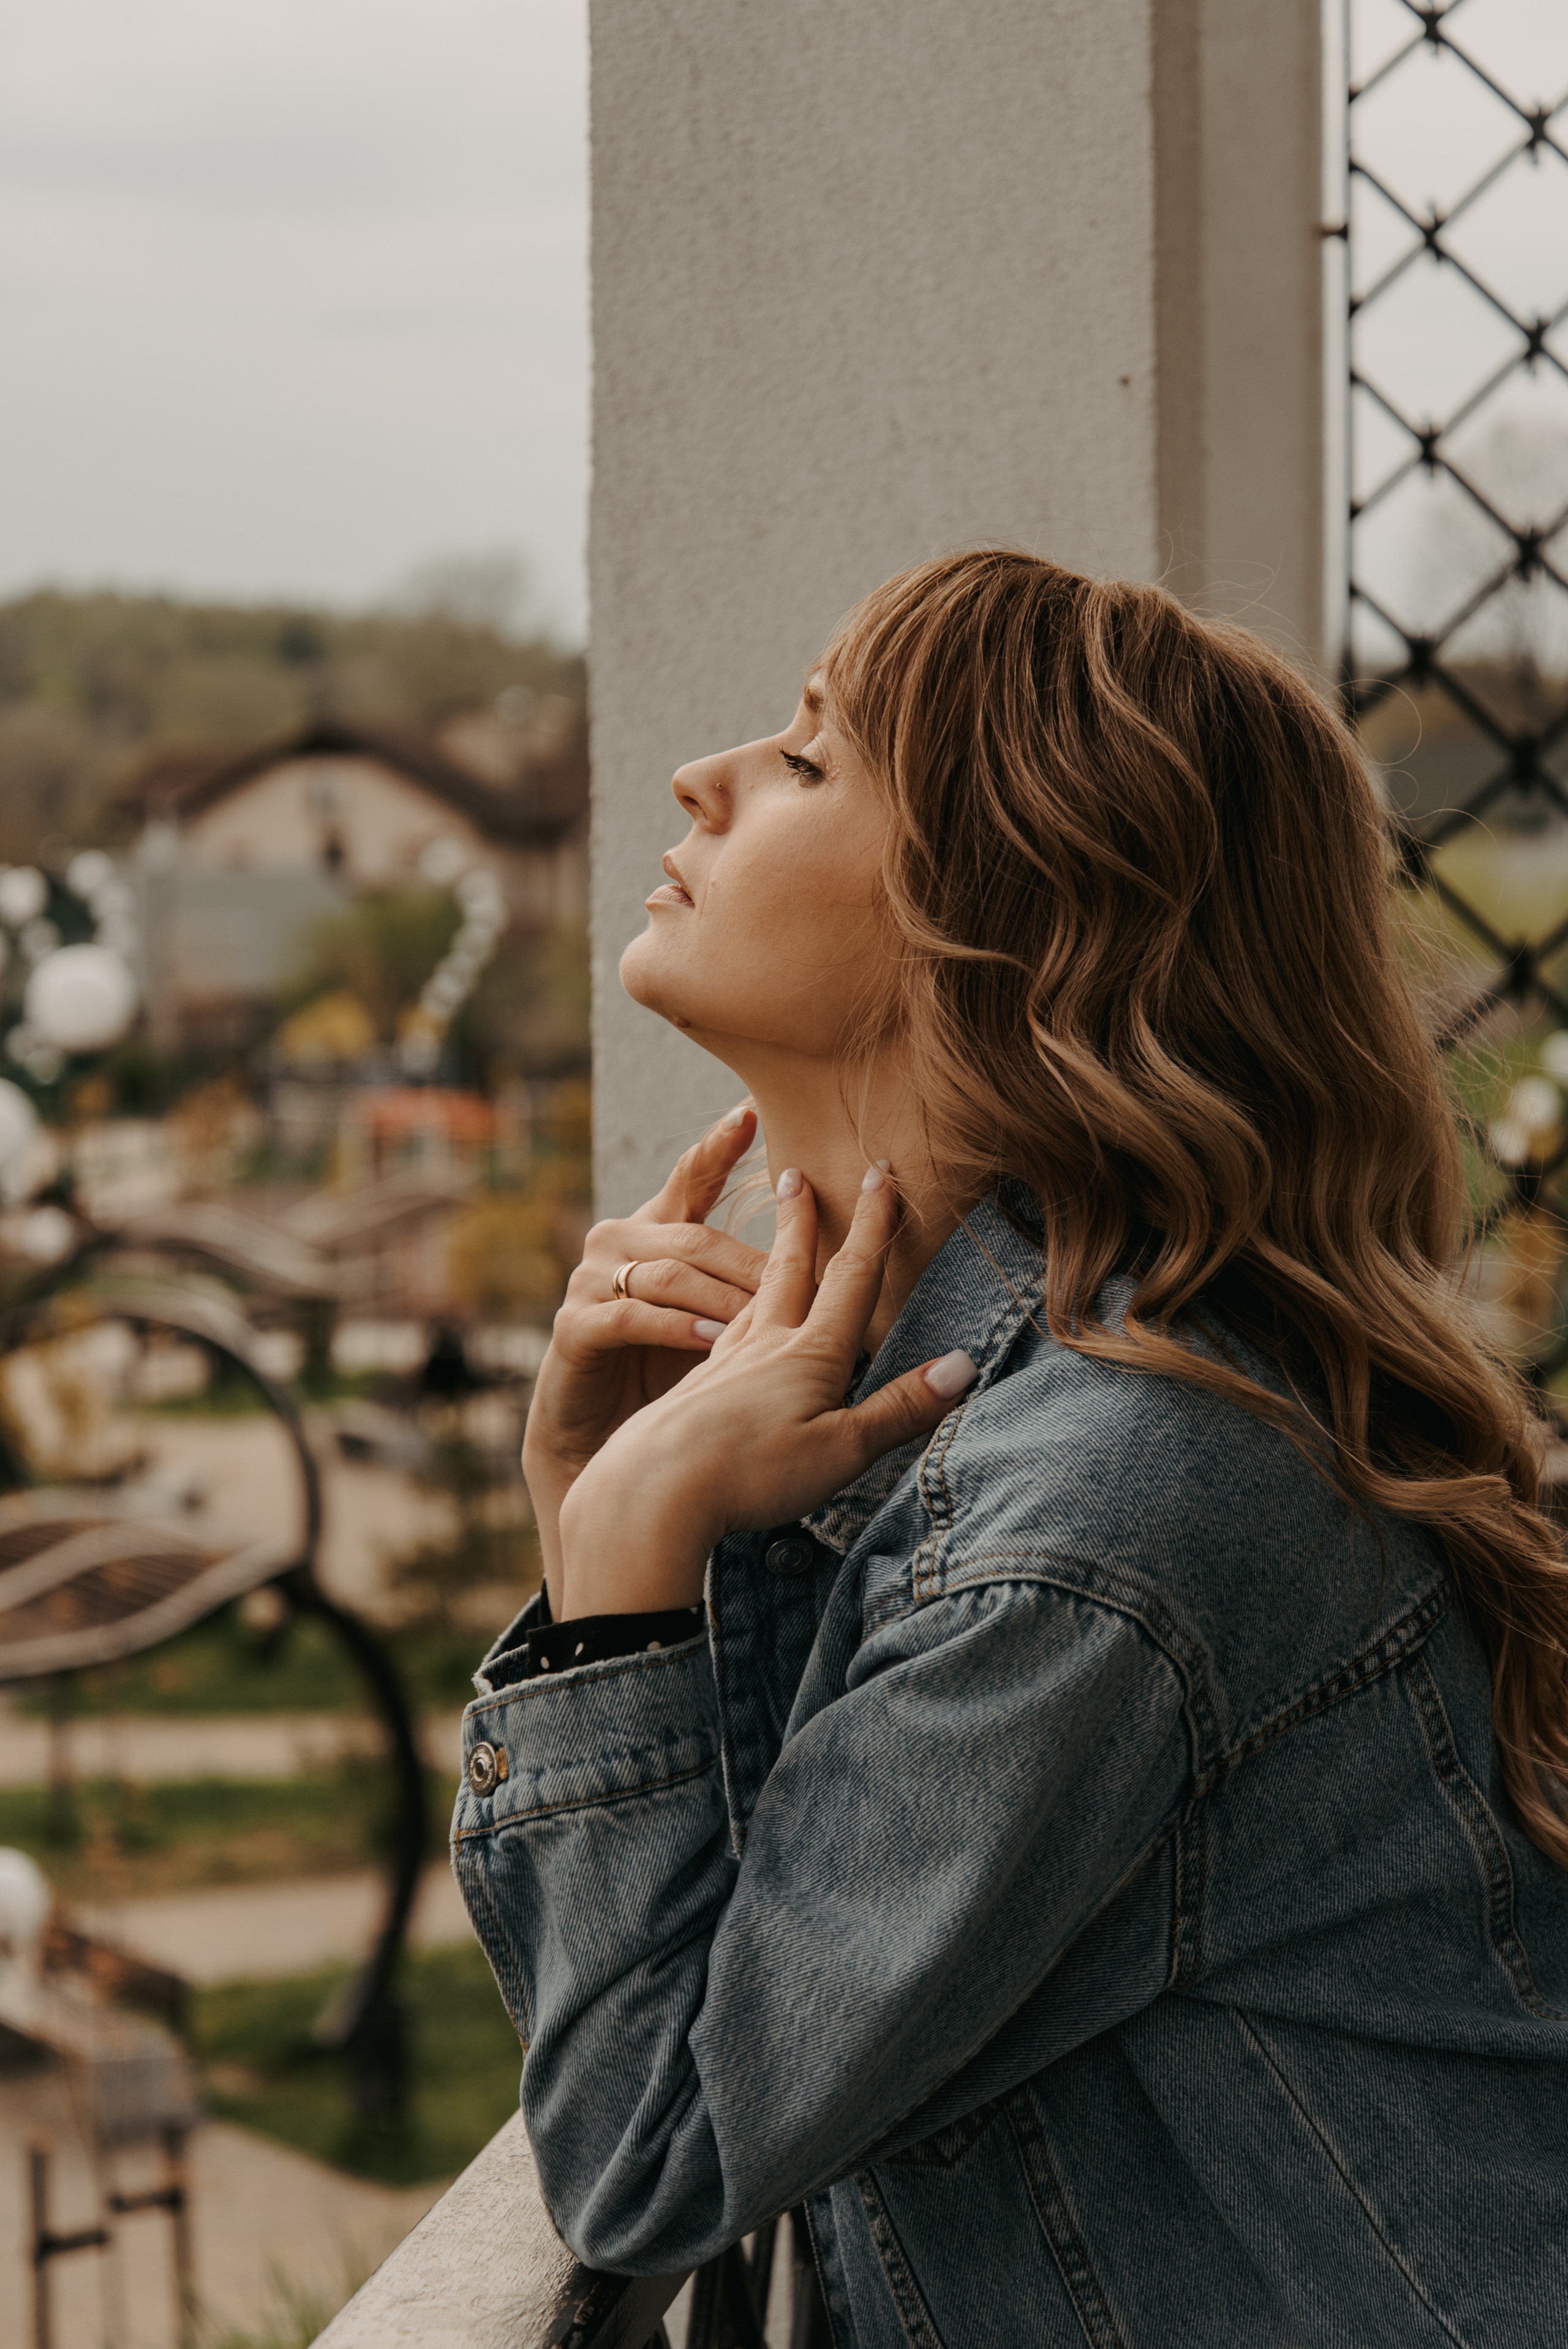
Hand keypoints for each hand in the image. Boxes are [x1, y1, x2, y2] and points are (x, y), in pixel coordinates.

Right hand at [524, 1107, 766, 1603]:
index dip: (718, 1144)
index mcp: (655, 1229)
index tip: (751, 1112)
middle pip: (695, 1237)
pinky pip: (632, 1318)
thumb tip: (824, 1265)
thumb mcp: (715, 1318)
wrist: (599, 1440)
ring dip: (722, 1298)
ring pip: (669, 1274)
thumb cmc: (666, 1373)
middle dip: (754, 1261)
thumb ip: (749, 1282)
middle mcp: (618, 1241)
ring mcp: (591, 1282)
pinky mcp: (575, 1327)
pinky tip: (711, 1343)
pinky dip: (675, 1329)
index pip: (690, 1174)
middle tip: (813, 1276)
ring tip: (767, 1319)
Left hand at [556, 1165, 978, 1615]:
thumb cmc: (750, 1475)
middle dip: (800, 1221)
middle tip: (794, 1174)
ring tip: (770, 1247)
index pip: (850, 1278)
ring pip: (750, 1302)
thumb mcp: (841, 1450)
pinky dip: (731, 1321)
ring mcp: (721, 1368)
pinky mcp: (690, 1396)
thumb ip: (900, 1408)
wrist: (648, 1492)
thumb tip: (963, 1364)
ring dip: (764, 1264)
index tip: (879, 1175)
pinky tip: (726, 1335)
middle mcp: (763, 1347)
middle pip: (787, 1271)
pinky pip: (719, 1340)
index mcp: (808, 1355)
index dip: (871, 1227)